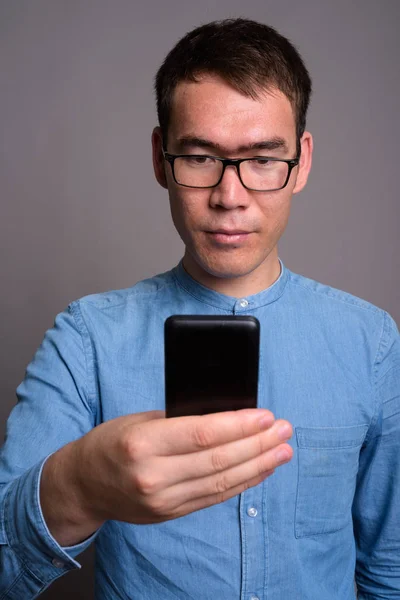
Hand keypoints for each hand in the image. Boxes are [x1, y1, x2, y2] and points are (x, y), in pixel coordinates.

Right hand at [74, 408, 292, 525]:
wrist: (84, 485)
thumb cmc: (111, 442)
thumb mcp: (140, 419)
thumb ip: (180, 419)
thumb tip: (227, 415)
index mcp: (142, 443)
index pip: (201, 434)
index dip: (238, 426)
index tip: (265, 416)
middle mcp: (153, 475)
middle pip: (218, 460)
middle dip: (257, 444)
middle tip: (284, 430)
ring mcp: (162, 500)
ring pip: (221, 483)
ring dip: (258, 466)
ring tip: (282, 450)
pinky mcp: (170, 514)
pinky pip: (214, 498)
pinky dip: (241, 483)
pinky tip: (260, 470)